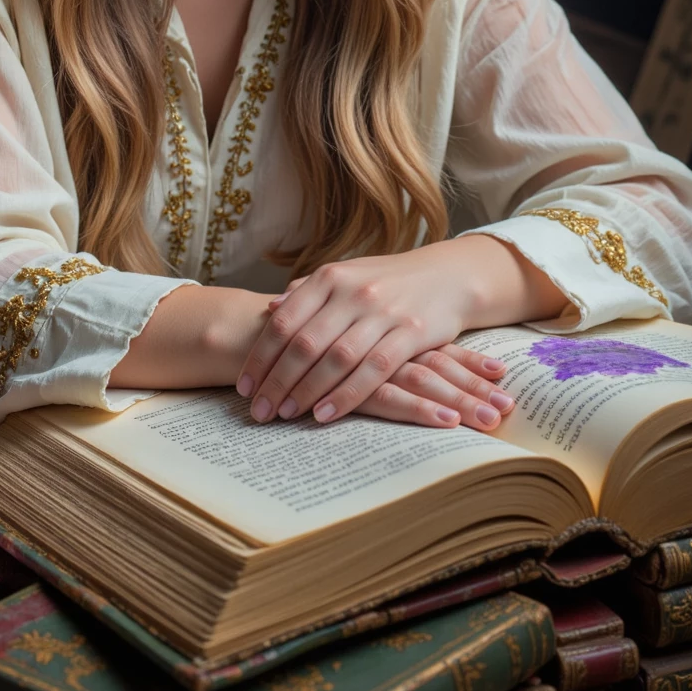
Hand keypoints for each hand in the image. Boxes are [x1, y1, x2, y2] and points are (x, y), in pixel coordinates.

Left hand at [235, 245, 514, 431]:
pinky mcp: (411, 332)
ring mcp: (382, 312)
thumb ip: (309, 293)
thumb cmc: (388, 281)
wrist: (447, 275)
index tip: (244, 387)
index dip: (260, 356)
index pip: (284, 321)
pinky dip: (347, 395)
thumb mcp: (346, 276)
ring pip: (335, 358)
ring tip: (285, 415)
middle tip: (258, 411)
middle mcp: (353, 292)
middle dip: (276, 381)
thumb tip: (270, 310)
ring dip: (306, 391)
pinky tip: (326, 414)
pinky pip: (374, 369)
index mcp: (330, 278)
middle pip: (304, 343)